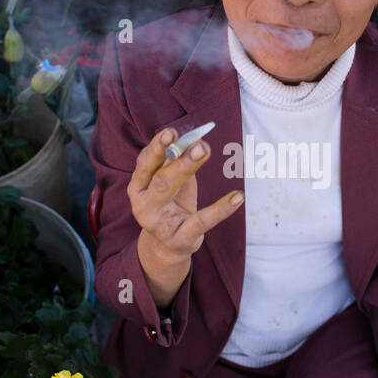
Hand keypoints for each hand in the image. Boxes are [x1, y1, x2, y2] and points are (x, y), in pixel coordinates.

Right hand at [128, 126, 243, 264]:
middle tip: (197, 144)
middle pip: (159, 176)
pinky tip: (237, 197)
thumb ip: (180, 162)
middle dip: (178, 158)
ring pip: (168, 192)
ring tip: (205, 151)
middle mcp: (142, 202)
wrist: (168, 245)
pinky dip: (221, 209)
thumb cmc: (170, 204)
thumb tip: (198, 141)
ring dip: (187, 168)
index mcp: (139, 185)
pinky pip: (201, 221)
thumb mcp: (172, 182)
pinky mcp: (180, 238)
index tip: (172, 132)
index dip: (158, 146)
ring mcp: (158, 222)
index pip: (146, 161)